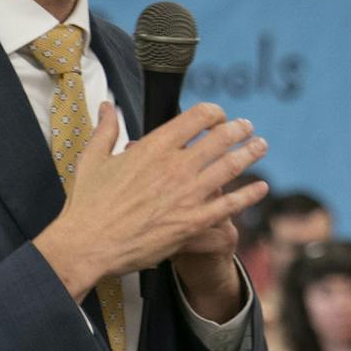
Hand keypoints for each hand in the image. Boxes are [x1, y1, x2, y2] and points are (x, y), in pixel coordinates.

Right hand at [34, 102, 267, 298]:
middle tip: (248, 127)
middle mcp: (175, 166)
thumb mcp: (92, 159)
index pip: (196, 117)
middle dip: (238, 129)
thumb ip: (106, 130)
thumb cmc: (88, 204)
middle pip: (220, 138)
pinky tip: (262, 187)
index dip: (214, 113)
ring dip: (250, 153)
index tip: (219, 115)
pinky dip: (249, 194)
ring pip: (230, 167)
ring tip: (261, 145)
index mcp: (153, 146)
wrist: (88, 244)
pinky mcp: (194, 222)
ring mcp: (187, 194)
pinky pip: (230, 204)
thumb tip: (107, 106)